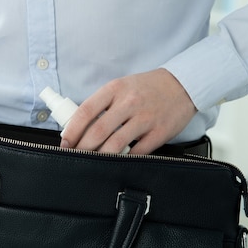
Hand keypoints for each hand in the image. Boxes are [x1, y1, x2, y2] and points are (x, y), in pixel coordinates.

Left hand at [60, 69, 195, 154]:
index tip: (65, 142)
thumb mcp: (121, 86)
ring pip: (115, 145)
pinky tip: (116, 162)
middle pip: (98, 131)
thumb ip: (102, 103)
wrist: (182, 85)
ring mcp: (145, 118)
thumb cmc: (146, 88)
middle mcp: (129, 103)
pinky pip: (137, 152)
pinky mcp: (159, 133)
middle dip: (82, 148)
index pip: (86, 111)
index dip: (72, 130)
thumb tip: (79, 126)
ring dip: (100, 157)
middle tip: (75, 156)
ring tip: (92, 162)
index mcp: (115, 89)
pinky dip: (124, 160)